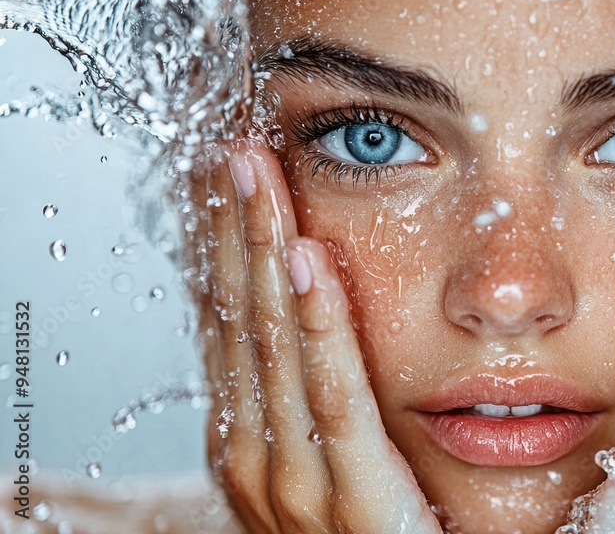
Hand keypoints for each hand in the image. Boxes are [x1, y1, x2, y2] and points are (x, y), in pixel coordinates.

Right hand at [192, 142, 441, 532]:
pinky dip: (314, 325)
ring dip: (259, 253)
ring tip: (255, 177)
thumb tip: (314, 322)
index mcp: (252, 445)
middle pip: (242, 322)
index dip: (227, 250)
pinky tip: (306, 261)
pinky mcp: (350, 499)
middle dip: (235, 233)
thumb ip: (318, 402)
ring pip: (272, 344)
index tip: (229, 183)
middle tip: (236, 154)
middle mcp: (258, 459)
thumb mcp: (326, 463)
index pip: (234, 326)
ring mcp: (294, 483)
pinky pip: (331, 395)